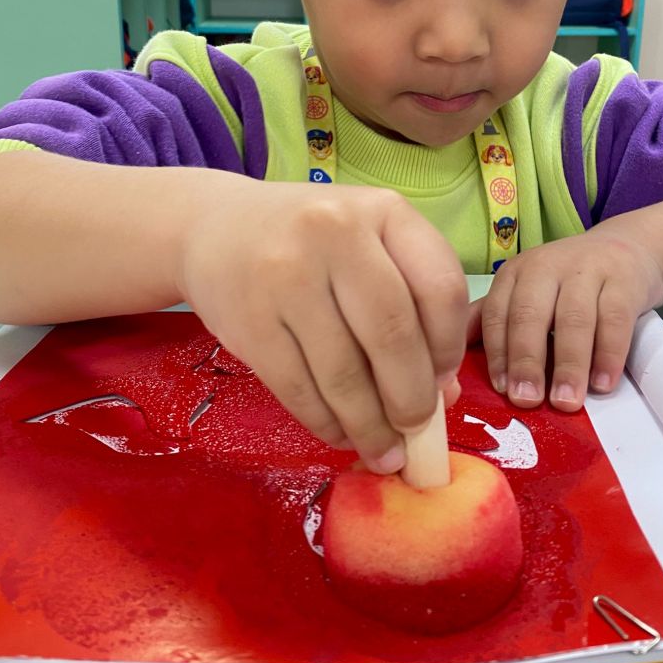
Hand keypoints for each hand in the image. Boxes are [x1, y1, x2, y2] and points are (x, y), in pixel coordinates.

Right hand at [177, 173, 468, 470]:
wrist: (212, 229)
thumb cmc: (310, 243)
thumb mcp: (368, 245)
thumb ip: (411, 301)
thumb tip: (441, 392)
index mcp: (383, 211)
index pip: (440, 288)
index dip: (450, 347)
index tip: (442, 381)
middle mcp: (334, 233)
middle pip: (392, 335)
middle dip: (411, 399)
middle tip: (416, 429)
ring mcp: (285, 276)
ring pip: (344, 374)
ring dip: (370, 426)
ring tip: (384, 450)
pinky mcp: (249, 322)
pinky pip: (299, 390)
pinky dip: (326, 424)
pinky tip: (341, 434)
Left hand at [474, 229, 662, 411]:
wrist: (627, 248)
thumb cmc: (568, 283)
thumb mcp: (528, 292)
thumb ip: (495, 320)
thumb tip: (452, 360)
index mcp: (515, 273)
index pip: (497, 313)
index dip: (496, 352)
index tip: (500, 389)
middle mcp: (545, 266)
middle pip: (530, 315)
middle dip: (526, 361)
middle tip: (526, 400)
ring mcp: (586, 270)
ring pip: (574, 319)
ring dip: (568, 365)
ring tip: (565, 401)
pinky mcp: (623, 280)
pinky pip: (614, 319)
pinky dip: (608, 355)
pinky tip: (602, 384)